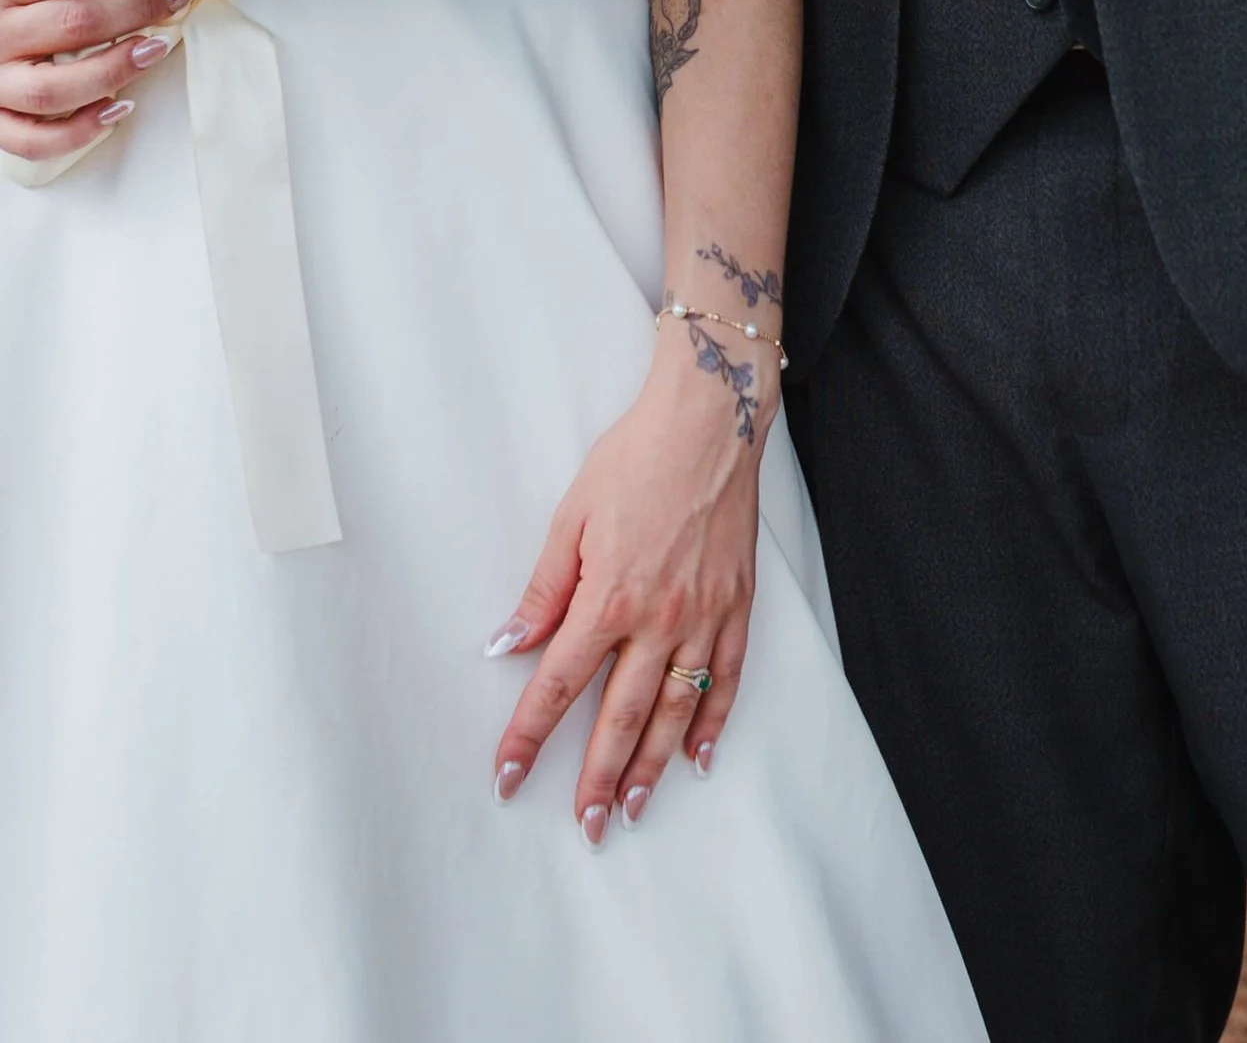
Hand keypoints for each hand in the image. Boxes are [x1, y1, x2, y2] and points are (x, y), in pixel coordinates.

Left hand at [487, 326, 765, 841]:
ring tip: (631, 809)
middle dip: (596, 776)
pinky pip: (728, 678)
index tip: (507, 775)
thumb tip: (509, 643)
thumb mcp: (574, 515)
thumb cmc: (636, 457)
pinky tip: (700, 757)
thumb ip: (545, 587)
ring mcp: (705, 615)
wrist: (711, 420)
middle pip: (621, 715)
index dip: (529, 734)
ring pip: (677, 711)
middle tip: (583, 825)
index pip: (560, 682)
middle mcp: (660, 617)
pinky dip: (715, 722)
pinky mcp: (739, 606)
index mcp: (610, 595)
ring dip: (652, 767)